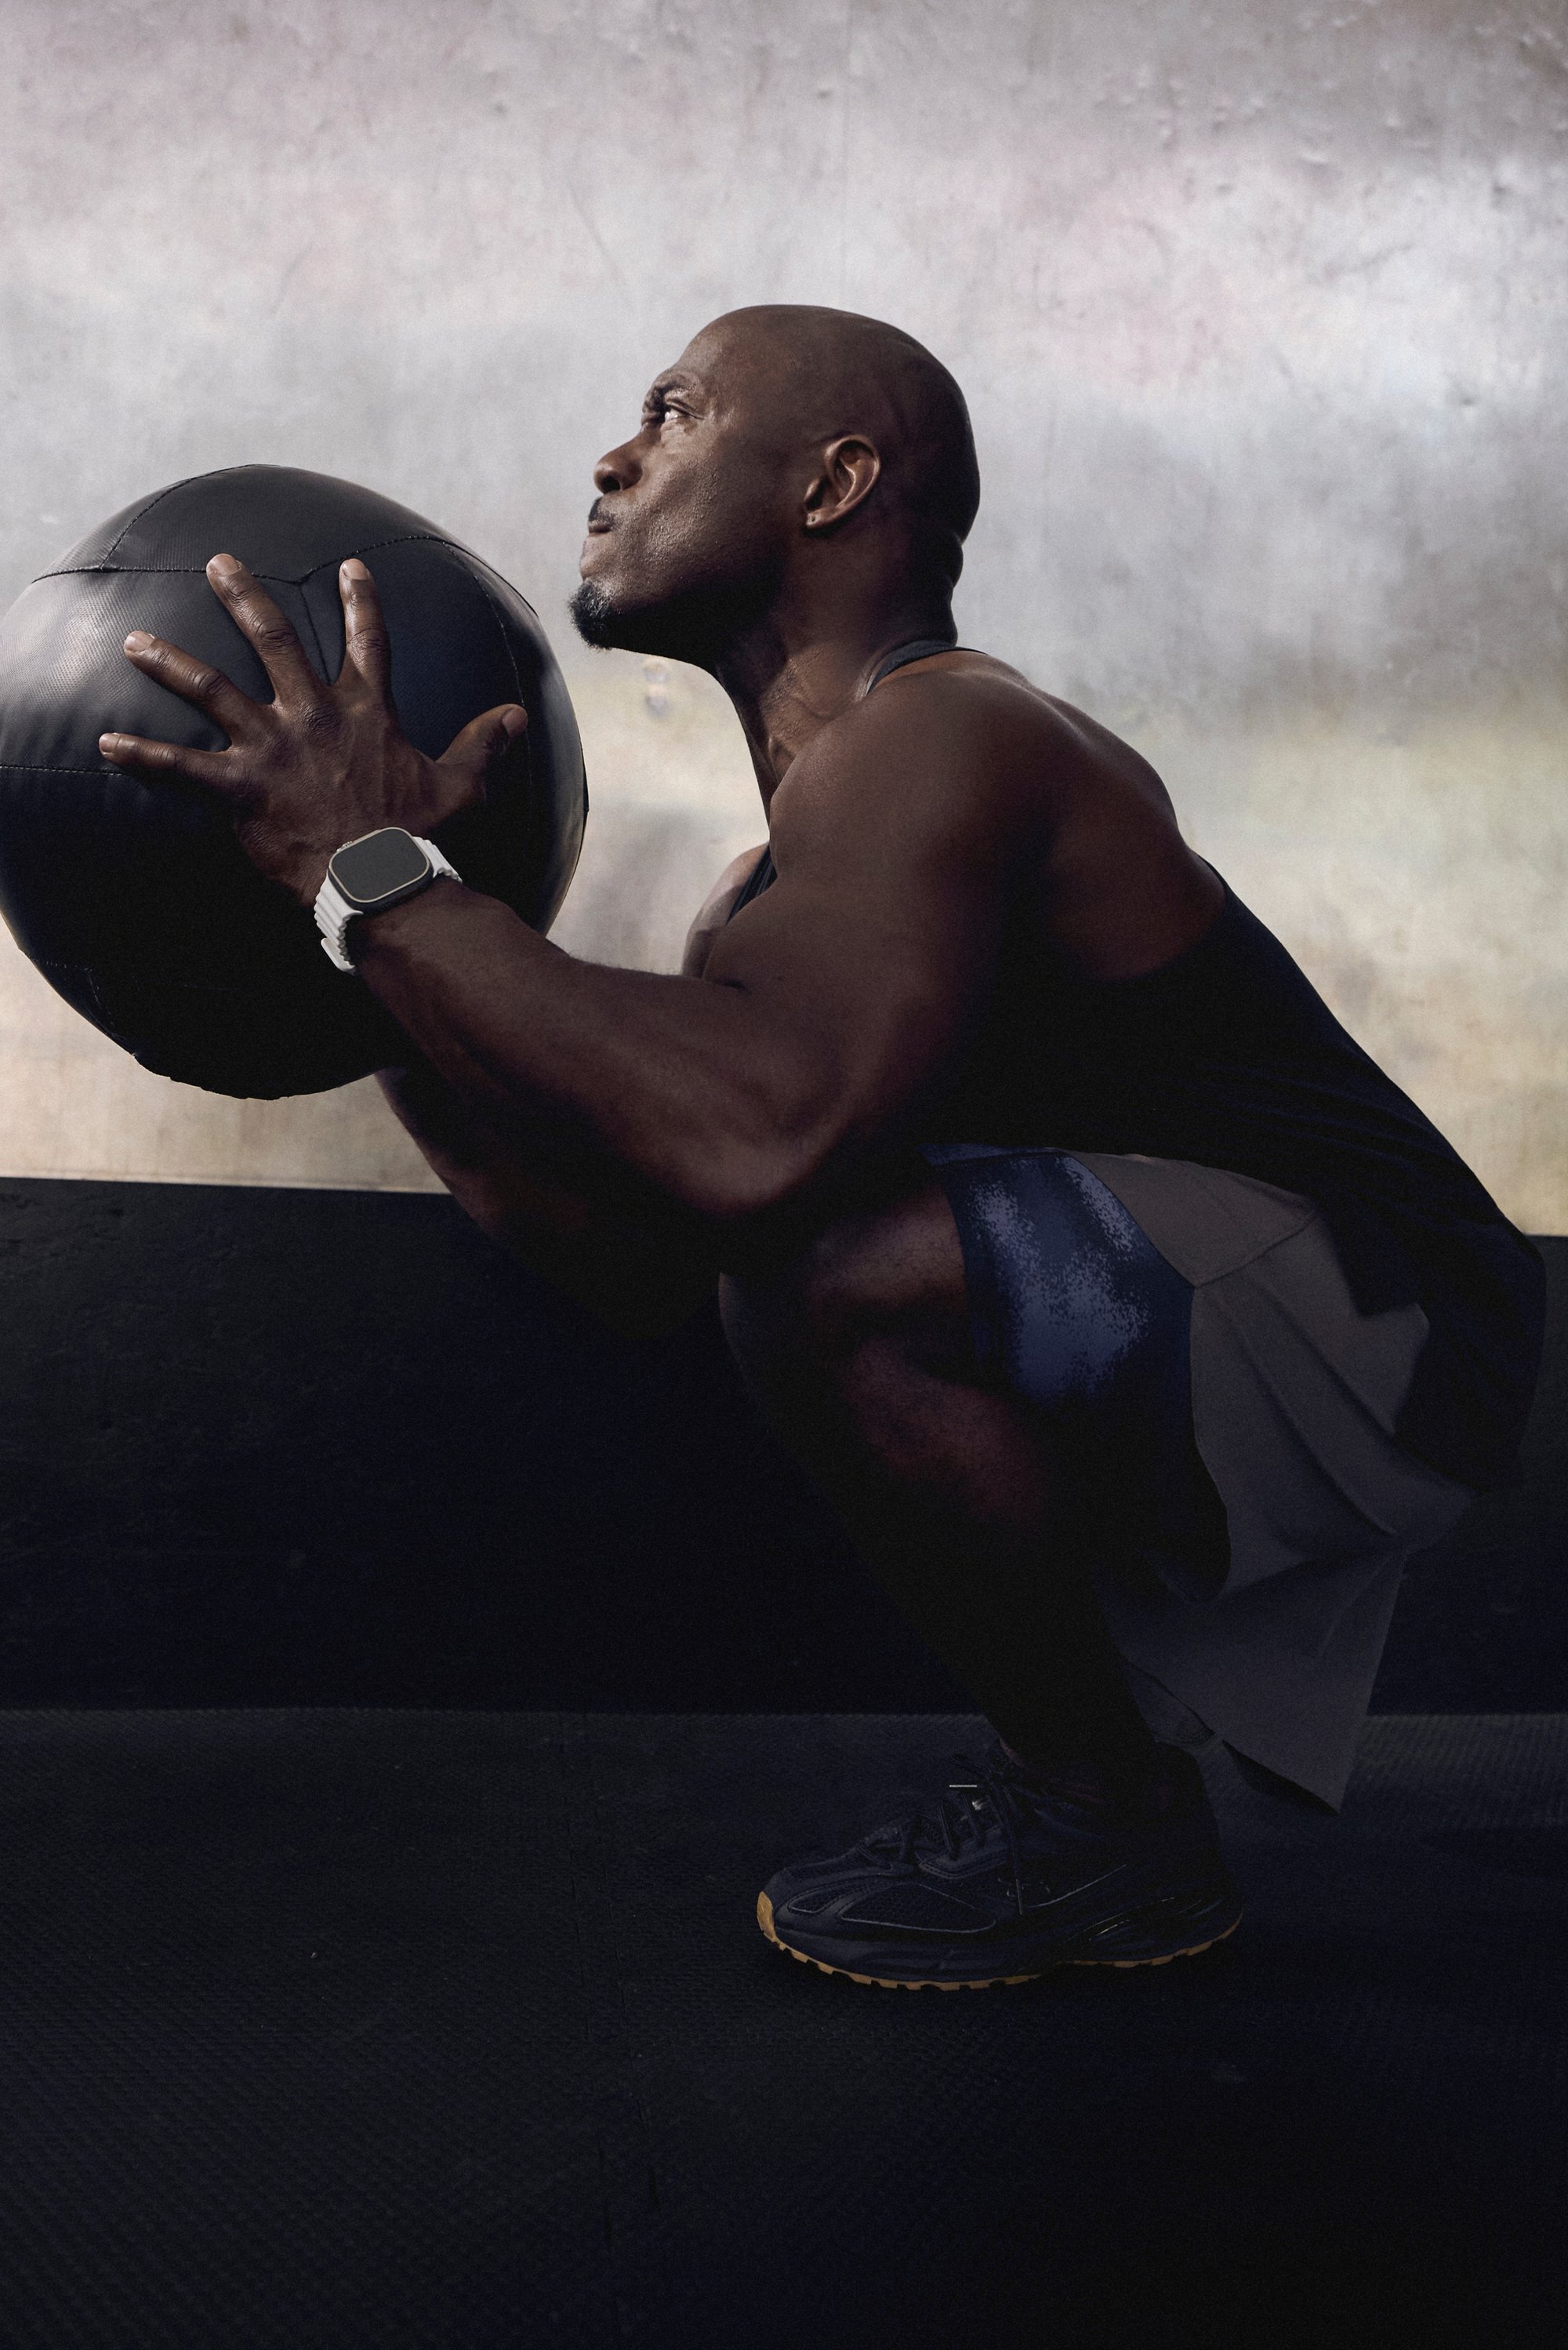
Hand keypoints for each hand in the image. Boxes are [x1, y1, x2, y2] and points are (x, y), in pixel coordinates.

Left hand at [98, 553, 526, 906]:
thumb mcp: (463, 785)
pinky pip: (181, 769)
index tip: (350, 566)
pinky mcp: (240, 788)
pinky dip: (142, 756)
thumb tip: (517, 715)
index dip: (361, 601)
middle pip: (273, 639)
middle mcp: (314, 715)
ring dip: (169, 663)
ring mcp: (273, 746)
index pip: (368, 641)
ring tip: (135, 642)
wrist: (381, 880)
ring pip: (211, 689)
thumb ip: (484, 744)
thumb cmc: (421, 837)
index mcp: (366, 712)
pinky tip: (107, 742)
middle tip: (218, 564)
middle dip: (242, 596)